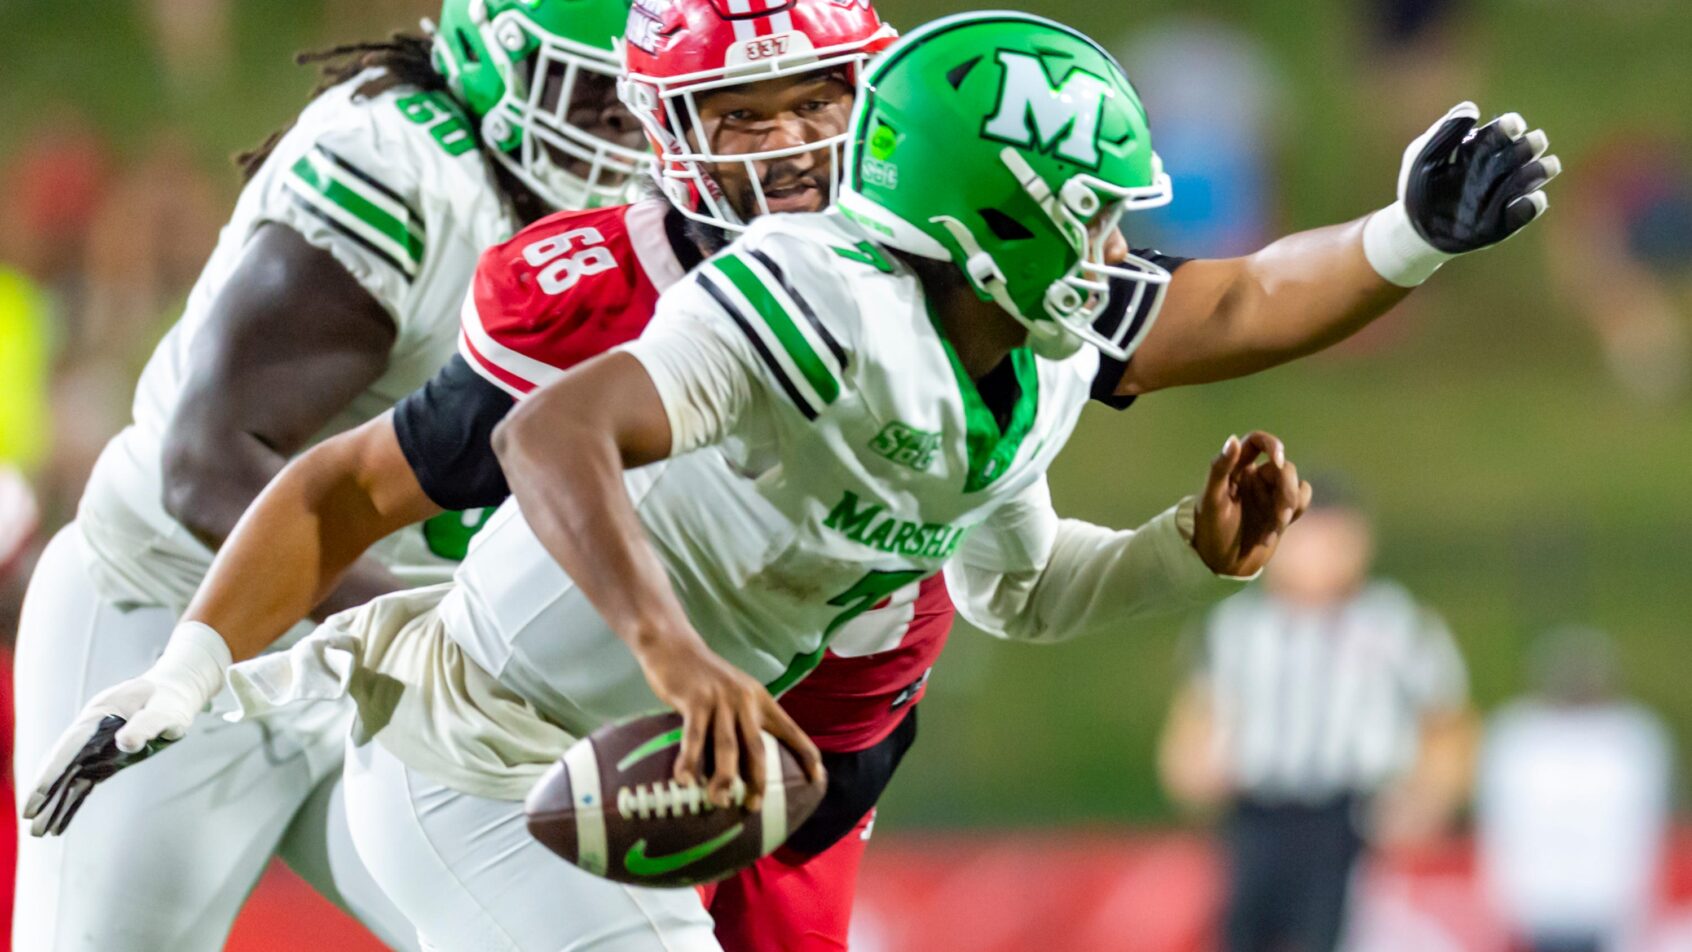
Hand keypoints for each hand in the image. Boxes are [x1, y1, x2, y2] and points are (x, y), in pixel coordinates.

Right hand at [24, 621, 229, 835]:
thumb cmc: (170, 701)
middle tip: (29, 818)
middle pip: (62, 765)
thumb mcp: (166, 711)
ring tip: (40, 832)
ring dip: (54, 804)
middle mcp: (89, 733)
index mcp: (99, 715)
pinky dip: (71, 803)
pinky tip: (59, 826)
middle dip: (45, 791)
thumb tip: (125, 743)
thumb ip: (147, 725)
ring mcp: (94, 748)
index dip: (55, 769)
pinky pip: (82, 785)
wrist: (172, 694)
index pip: (71, 746)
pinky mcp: (104, 761)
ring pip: (69, 779)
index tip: (41, 791)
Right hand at [634, 631, 823, 811]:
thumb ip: (740, 720)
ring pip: (727, 747)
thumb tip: (742, 762)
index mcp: (759, 700)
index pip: (791, 730)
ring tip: (719, 800)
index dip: (806, 754)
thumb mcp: (733, 692)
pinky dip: (690, 760)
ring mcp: (720, 700)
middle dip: (758, 781)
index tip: (818, 779)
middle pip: (757, 748)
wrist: (674, 645)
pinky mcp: (695, 700)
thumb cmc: (703, 678)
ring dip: (724, 778)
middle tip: (752, 806)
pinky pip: (693, 737)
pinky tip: (685, 781)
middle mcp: (745, 700)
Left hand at [1191, 431, 1311, 576]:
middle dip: (1287, 489)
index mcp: (1235, 469)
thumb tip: (1233, 439)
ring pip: (1296, 483)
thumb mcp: (1212, 500)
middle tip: (1280, 515)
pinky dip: (1297, 510)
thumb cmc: (1211, 532)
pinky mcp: (1281, 510)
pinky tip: (1277, 529)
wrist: (1222, 565)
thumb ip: (1220, 468)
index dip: (1272, 444)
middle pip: (1284, 467)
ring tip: (1276, 526)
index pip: (1256, 441)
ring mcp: (1270, 494)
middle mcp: (1254, 478)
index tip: (1278, 460)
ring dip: (1292, 504)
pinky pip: (1302, 498)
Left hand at [1399, 101, 1560, 252]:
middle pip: (1520, 152)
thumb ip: (1444, 131)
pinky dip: (1531, 206)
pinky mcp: (1503, 221)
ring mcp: (1502, 194)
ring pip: (1529, 178)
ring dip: (1540, 171)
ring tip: (1548, 166)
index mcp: (1479, 147)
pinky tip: (1533, 199)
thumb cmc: (1416, 187)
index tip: (1513, 126)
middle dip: (1530, 146)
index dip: (1510, 126)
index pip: (1500, 131)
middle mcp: (1495, 168)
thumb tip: (1471, 108)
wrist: (1411, 229)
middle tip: (1536, 142)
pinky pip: (1524, 212)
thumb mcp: (1423, 156)